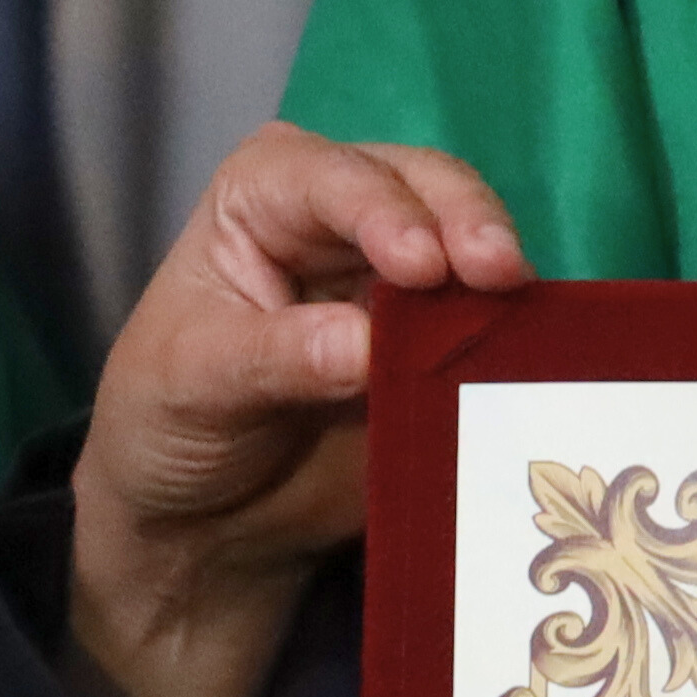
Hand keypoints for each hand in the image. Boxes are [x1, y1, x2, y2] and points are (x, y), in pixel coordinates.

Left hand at [65, 122, 533, 696]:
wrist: (201, 517)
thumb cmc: (168, 420)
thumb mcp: (193, 382)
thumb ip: (278, 356)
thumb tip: (368, 344)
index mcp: (268, 192)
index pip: (333, 179)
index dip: (384, 211)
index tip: (422, 267)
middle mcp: (344, 213)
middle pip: (424, 186)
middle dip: (465, 222)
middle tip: (500, 275)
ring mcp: (402, 274)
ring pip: (470, 243)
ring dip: (499, 277)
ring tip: (521, 316)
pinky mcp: (443, 336)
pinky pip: (489, 322)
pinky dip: (511, 334)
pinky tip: (528, 355)